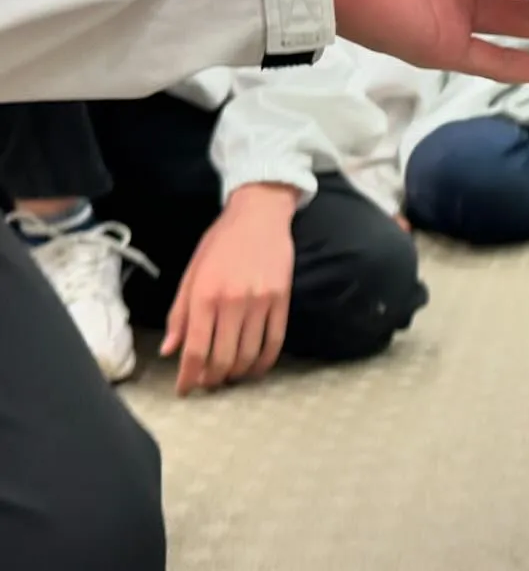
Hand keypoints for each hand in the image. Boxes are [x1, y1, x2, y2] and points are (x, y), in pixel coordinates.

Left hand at [161, 183, 297, 395]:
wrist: (259, 215)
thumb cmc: (220, 243)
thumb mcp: (191, 274)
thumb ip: (179, 314)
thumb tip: (169, 350)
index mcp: (204, 295)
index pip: (195, 350)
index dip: (188, 377)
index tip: (184, 390)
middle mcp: (232, 301)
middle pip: (223, 358)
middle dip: (212, 379)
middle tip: (207, 383)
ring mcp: (261, 301)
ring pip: (249, 354)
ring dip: (237, 373)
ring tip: (228, 376)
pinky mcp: (282, 299)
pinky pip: (275, 341)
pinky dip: (264, 361)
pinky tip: (255, 367)